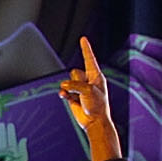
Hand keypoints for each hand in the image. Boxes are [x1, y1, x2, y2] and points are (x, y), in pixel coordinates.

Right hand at [58, 36, 119, 160]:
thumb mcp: (88, 91)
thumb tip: (64, 86)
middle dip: (75, 81)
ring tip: (76, 97)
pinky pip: (64, 91)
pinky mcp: (74, 97)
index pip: (89, 59)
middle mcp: (88, 81)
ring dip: (69, 89)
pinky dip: (64, 94)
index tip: (83, 38)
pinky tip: (66, 98)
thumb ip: (75, 85)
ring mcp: (80, 89)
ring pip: (68, 81)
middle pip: (74, 72)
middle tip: (83, 92)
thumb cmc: (97, 106)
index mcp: (96, 76)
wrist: (94, 122)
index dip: (85, 48)